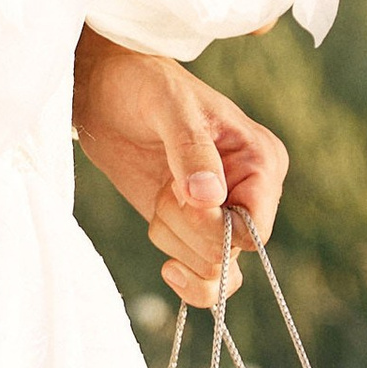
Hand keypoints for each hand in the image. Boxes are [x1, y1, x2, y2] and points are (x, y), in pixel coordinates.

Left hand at [71, 31, 289, 306]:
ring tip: (160, 196)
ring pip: (216, 271)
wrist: (105, 91)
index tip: (177, 195)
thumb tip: (210, 198)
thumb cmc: (144, 85)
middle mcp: (251, 193)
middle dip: (186, 229)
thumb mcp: (169, 105)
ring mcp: (223, 216)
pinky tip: (168, 268)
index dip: (214, 227)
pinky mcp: (194, 231)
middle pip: (231, 253)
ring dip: (174, 242)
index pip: (255, 227)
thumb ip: (190, 149)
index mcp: (262, 160)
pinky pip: (207, 280)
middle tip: (165, 187)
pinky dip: (188, 281)